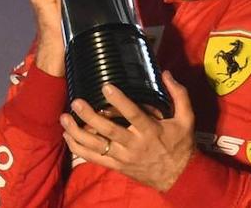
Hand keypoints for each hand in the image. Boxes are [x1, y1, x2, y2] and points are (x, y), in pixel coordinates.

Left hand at [60, 71, 194, 191]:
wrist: (179, 177)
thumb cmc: (180, 145)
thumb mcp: (186, 120)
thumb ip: (179, 95)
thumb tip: (166, 73)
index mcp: (150, 131)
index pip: (133, 114)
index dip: (119, 100)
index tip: (106, 86)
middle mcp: (134, 144)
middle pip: (108, 130)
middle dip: (90, 116)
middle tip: (76, 102)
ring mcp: (123, 157)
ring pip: (96, 146)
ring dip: (78, 132)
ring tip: (64, 118)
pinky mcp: (117, 166)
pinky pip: (94, 158)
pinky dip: (78, 148)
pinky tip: (68, 136)